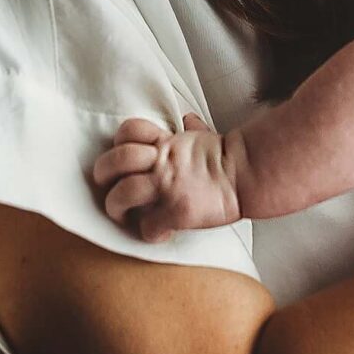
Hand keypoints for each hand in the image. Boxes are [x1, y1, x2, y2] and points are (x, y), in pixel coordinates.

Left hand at [93, 113, 243, 241]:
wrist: (248, 175)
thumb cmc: (228, 158)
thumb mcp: (205, 136)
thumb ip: (191, 130)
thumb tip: (188, 119)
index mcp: (165, 143)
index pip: (128, 131)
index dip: (120, 143)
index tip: (127, 159)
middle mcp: (162, 162)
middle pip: (115, 160)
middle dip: (104, 174)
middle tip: (109, 186)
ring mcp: (168, 186)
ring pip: (122, 193)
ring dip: (117, 207)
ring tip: (124, 214)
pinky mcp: (177, 211)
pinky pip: (147, 227)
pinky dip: (149, 234)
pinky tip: (159, 233)